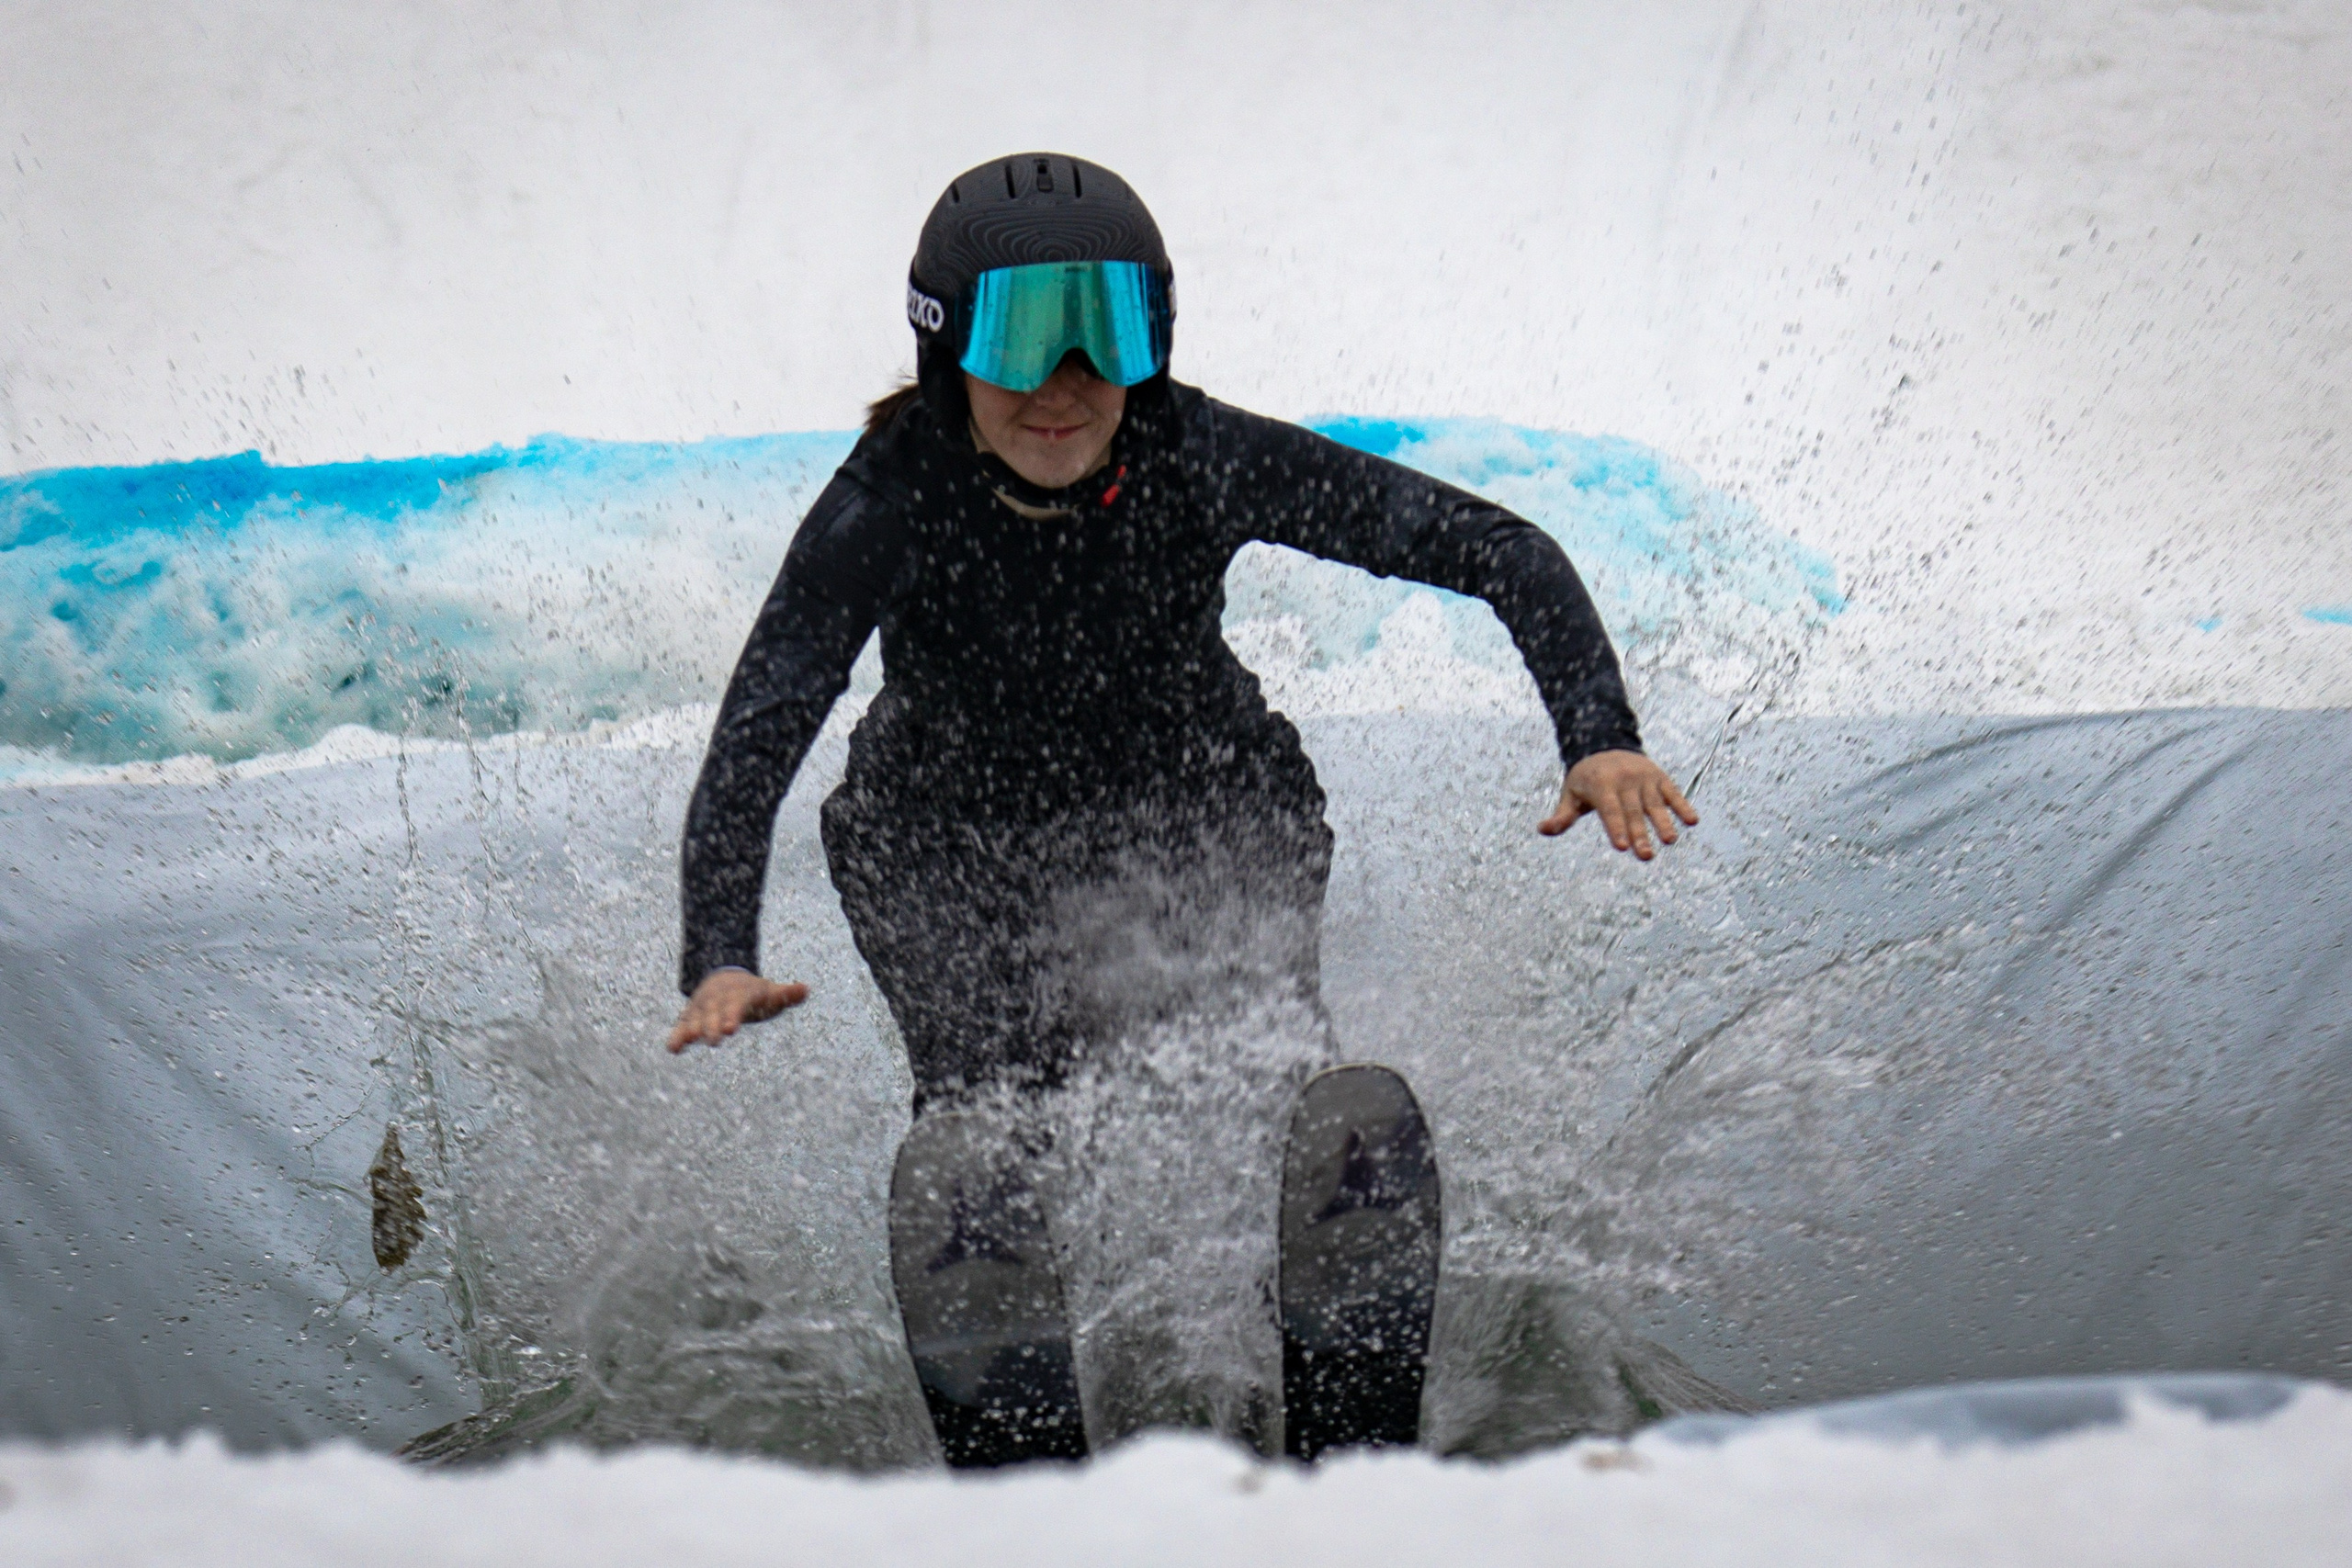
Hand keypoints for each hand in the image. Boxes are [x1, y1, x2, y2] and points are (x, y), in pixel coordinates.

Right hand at [667, 969, 809, 1053]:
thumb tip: (806, 989)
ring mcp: (702, 1007)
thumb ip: (786, 994)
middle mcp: (717, 1000)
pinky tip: (673, 1049)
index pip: (736, 1005)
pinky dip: (677, 1036)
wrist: (726, 976)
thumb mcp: (770, 992)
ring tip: (689, 1040)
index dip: (732, 1015)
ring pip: (696, 1018)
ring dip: (692, 1030)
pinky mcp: (691, 1016)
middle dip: (712, 1025)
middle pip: (714, 1013)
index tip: (731, 1028)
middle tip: (713, 1040)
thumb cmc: (754, 992)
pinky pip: (682, 1026)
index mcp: (738, 995)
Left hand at [1539, 749, 1697, 860]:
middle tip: (1645, 857)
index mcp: (1601, 785)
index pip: (1609, 810)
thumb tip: (1543, 829)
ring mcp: (1644, 778)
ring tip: (1669, 841)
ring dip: (1663, 822)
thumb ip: (1562, 815)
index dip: (1615, 828)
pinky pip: (1673, 792)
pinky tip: (1692, 821)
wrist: (1606, 744)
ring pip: (1655, 803)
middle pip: (1633, 811)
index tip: (1623, 847)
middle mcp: (1624, 780)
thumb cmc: (1585, 779)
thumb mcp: (1571, 794)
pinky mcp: (1659, 777)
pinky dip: (1683, 805)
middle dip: (1640, 833)